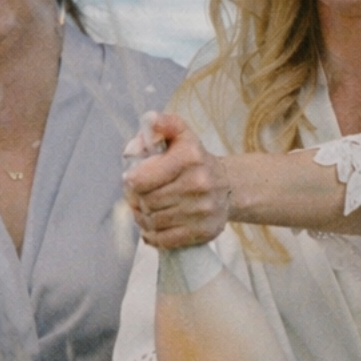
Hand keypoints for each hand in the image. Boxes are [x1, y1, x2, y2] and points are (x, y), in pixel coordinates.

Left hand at [123, 111, 230, 250]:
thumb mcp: (181, 135)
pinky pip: (164, 240)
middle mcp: (198, 184)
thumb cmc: (195, 161)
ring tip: (146, 210)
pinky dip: (153, 235)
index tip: (134, 179)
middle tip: (139, 196)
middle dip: (136, 200)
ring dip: (143, 218)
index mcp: (189, 157)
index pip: (140, 179)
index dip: (131, 181)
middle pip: (145, 202)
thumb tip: (150, 121)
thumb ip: (162, 125)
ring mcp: (202, 210)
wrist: (228, 186)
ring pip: (152, 222)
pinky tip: (153, 226)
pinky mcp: (203, 231)